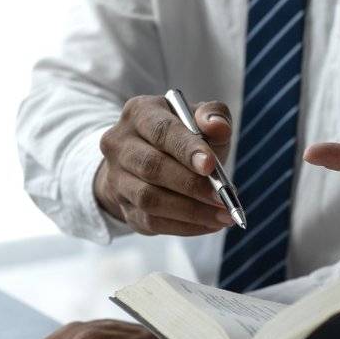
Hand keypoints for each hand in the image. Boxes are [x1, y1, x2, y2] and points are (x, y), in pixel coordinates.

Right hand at [94, 95, 235, 235]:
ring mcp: (116, 177)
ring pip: (149, 199)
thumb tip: (218, 126)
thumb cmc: (182, 137)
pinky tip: (209, 224)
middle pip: (152, 167)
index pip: (161, 130)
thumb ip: (212, 116)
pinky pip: (151, 222)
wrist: (147, 160)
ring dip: (190, 211)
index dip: (186, 149)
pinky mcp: (123, 206)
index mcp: (139, 112)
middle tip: (222, 198)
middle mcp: (120, 143)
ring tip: (223, 215)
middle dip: (191, 185)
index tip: (210, 166)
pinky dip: (185, 226)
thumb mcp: (199, 119)